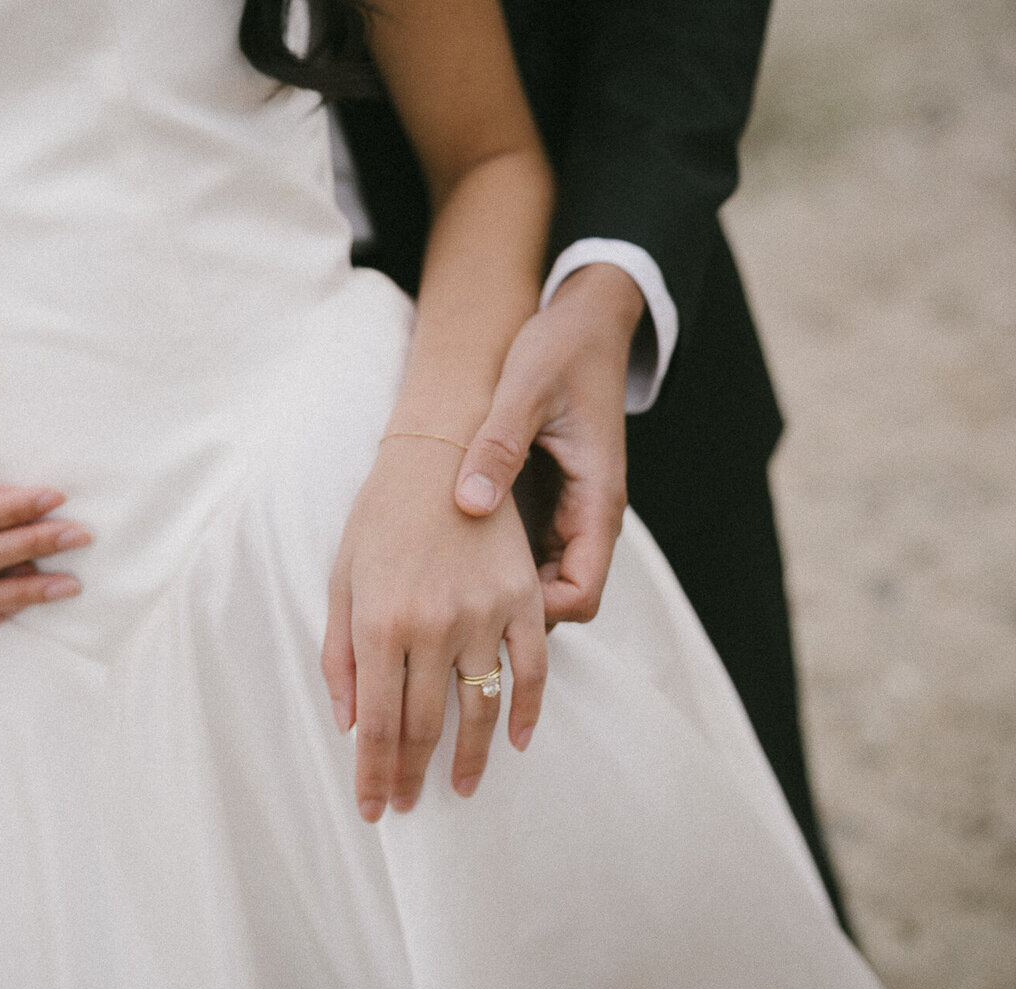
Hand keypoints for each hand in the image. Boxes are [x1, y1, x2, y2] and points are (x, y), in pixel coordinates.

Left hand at [321, 439, 547, 821]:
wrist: (440, 451)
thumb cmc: (378, 516)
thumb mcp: (341, 580)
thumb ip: (340, 656)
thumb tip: (349, 725)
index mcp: (381, 623)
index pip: (378, 725)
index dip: (375, 775)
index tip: (374, 809)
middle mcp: (434, 626)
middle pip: (424, 726)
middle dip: (412, 776)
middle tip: (408, 806)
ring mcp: (485, 614)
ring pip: (481, 708)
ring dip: (471, 758)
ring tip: (461, 788)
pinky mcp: (523, 599)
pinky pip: (532, 670)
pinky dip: (527, 711)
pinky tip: (517, 742)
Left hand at [451, 263, 643, 624]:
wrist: (584, 319)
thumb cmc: (561, 350)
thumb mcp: (526, 390)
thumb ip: (500, 445)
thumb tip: (471, 504)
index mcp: (596, 499)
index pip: (582, 592)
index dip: (540, 614)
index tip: (484, 606)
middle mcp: (589, 514)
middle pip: (560, 599)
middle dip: (514, 616)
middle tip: (451, 612)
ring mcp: (571, 509)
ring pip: (543, 579)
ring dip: (504, 593)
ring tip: (445, 592)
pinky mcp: (552, 497)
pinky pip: (531, 549)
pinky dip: (500, 563)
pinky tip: (454, 557)